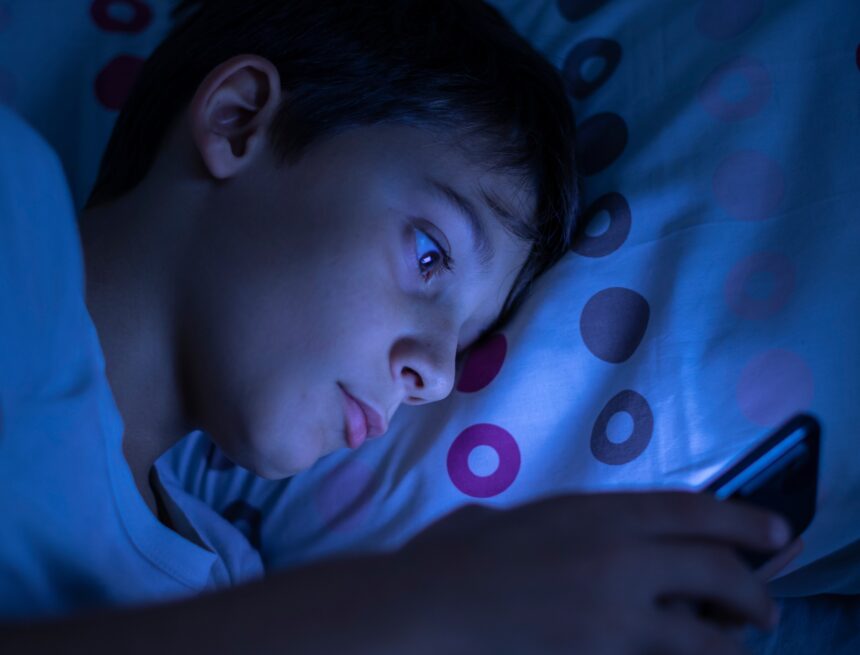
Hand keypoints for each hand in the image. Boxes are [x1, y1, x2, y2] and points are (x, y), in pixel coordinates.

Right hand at [392, 491, 790, 654]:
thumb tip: (579, 541)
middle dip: (753, 591)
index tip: (777, 531)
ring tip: (735, 641)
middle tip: (765, 606)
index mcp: (597, 512)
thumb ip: (561, 526)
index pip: (693, 511)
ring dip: (729, 639)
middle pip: (715, 571)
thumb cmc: (460, 555)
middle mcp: (618, 559)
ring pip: (703, 634)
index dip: (744, 520)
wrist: (430, 608)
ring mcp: (613, 617)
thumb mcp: (517, 518)